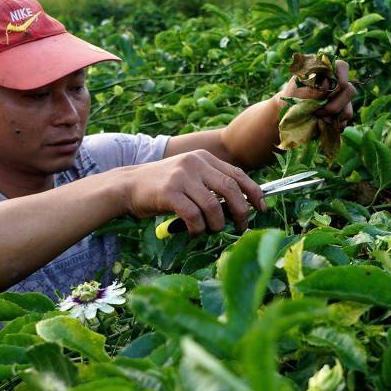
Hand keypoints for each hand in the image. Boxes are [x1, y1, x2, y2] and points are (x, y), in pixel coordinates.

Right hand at [122, 149, 267, 234]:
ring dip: (216, 224)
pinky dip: (197, 228)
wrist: (128, 186)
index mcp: (204, 158)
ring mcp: (181, 176)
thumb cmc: (163, 187)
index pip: (238, 174)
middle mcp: (195, 163)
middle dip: (241, 212)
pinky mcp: (169, 192)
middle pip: (231, 190)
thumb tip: (241, 207)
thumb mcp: (190, 177)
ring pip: (213, 206)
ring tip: (210, 230)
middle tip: (241, 227)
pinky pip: (193, 215)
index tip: (262, 208)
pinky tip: (193, 231)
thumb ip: (212, 185)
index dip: (254, 193)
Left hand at [279, 59, 356, 132]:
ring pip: (348, 109)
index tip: (333, 87)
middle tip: (320, 112)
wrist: (288, 113)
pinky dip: (335, 124)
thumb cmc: (292, 96)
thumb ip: (313, 86)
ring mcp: (341, 99)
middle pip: (350, 90)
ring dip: (334, 116)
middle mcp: (337, 84)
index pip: (342, 67)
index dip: (342, 76)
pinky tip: (323, 124)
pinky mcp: (341, 113)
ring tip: (317, 118)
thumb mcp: (297, 89)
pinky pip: (345, 120)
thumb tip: (328, 84)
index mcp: (327, 72)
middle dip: (336, 105)